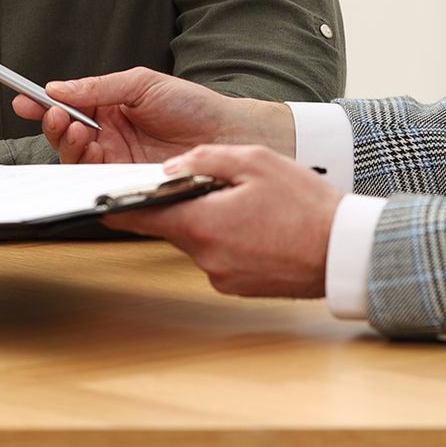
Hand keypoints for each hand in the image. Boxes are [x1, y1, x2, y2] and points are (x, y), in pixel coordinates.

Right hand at [8, 67, 294, 164]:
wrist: (227, 133)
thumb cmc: (191, 104)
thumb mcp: (142, 83)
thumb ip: (99, 87)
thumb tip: (58, 88)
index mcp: (109, 108)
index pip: (68, 107)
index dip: (44, 105)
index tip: (25, 101)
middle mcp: (109, 137)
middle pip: (66, 137)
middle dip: (55, 126)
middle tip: (56, 116)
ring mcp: (117, 162)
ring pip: (76, 161)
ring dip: (69, 145)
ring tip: (77, 130)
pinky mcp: (128, 184)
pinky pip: (98, 183)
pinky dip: (87, 172)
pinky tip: (90, 155)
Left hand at [104, 145, 341, 297]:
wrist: (344, 252)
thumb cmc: (306, 205)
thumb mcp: (255, 162)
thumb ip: (205, 160)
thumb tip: (171, 167)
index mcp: (202, 223)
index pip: (143, 216)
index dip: (119, 205)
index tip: (100, 199)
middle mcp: (205, 256)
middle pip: (173, 225)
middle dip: (183, 204)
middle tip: (213, 185)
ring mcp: (220, 276)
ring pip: (198, 239)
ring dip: (210, 221)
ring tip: (248, 205)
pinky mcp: (237, 286)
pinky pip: (218, 256)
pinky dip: (228, 239)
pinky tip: (257, 226)